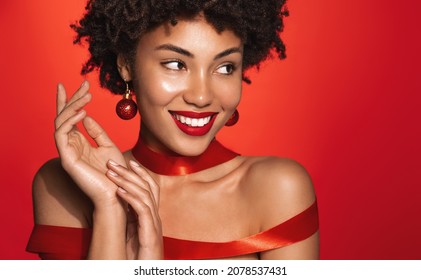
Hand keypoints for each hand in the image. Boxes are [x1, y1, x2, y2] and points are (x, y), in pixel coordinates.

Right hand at [54, 81, 125, 207]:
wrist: (118, 192)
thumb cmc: (115, 172)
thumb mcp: (108, 146)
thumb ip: (97, 131)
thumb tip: (86, 115)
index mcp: (79, 143)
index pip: (71, 118)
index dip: (74, 100)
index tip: (82, 84)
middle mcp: (70, 145)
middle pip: (64, 117)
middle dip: (72, 98)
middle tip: (84, 84)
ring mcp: (67, 152)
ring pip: (61, 122)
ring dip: (72, 106)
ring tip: (86, 96)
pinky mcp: (67, 159)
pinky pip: (61, 135)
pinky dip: (70, 121)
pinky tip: (83, 113)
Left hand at [106, 160, 162, 259]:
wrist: (148, 272)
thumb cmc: (140, 258)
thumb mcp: (135, 234)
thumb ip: (132, 219)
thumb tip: (122, 204)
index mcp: (152, 216)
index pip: (150, 188)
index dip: (141, 173)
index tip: (129, 162)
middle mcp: (155, 217)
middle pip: (147, 187)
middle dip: (130, 173)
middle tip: (113, 162)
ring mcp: (154, 224)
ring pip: (144, 195)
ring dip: (127, 181)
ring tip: (111, 173)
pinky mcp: (150, 233)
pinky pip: (142, 210)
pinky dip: (130, 198)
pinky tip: (118, 191)